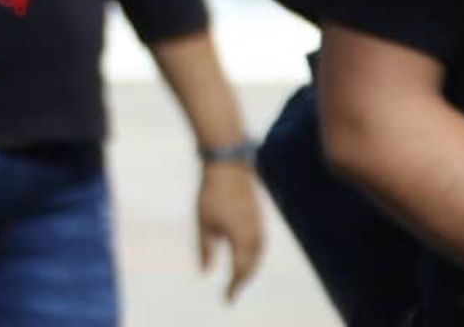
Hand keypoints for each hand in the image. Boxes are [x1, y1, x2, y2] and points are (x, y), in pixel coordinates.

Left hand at [197, 160, 263, 300]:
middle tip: (231, 292)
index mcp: (242, 239)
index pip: (240, 271)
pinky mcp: (259, 215)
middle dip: (242, 281)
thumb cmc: (211, 192)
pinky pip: (260, 243)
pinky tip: (247, 254)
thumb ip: (206, 248)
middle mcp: (255, 235)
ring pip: (258, 255)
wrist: (229, 163)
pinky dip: (254, 255)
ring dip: (250, 269)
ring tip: (240, 278)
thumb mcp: (203, 222)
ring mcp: (259, 224)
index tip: (227, 299)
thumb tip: (205, 272)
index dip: (234, 287)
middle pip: (252, 266)